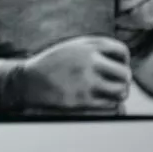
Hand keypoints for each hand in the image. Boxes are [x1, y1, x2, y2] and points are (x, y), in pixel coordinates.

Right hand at [14, 36, 131, 110]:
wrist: (27, 81)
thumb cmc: (51, 64)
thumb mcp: (71, 47)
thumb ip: (95, 49)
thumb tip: (122, 61)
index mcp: (88, 46)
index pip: (122, 51)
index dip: (123, 61)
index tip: (117, 67)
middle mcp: (89, 61)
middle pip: (125, 74)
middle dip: (123, 80)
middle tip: (115, 84)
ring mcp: (86, 81)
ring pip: (121, 91)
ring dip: (118, 94)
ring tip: (110, 94)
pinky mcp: (82, 100)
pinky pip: (109, 105)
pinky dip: (109, 105)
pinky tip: (100, 102)